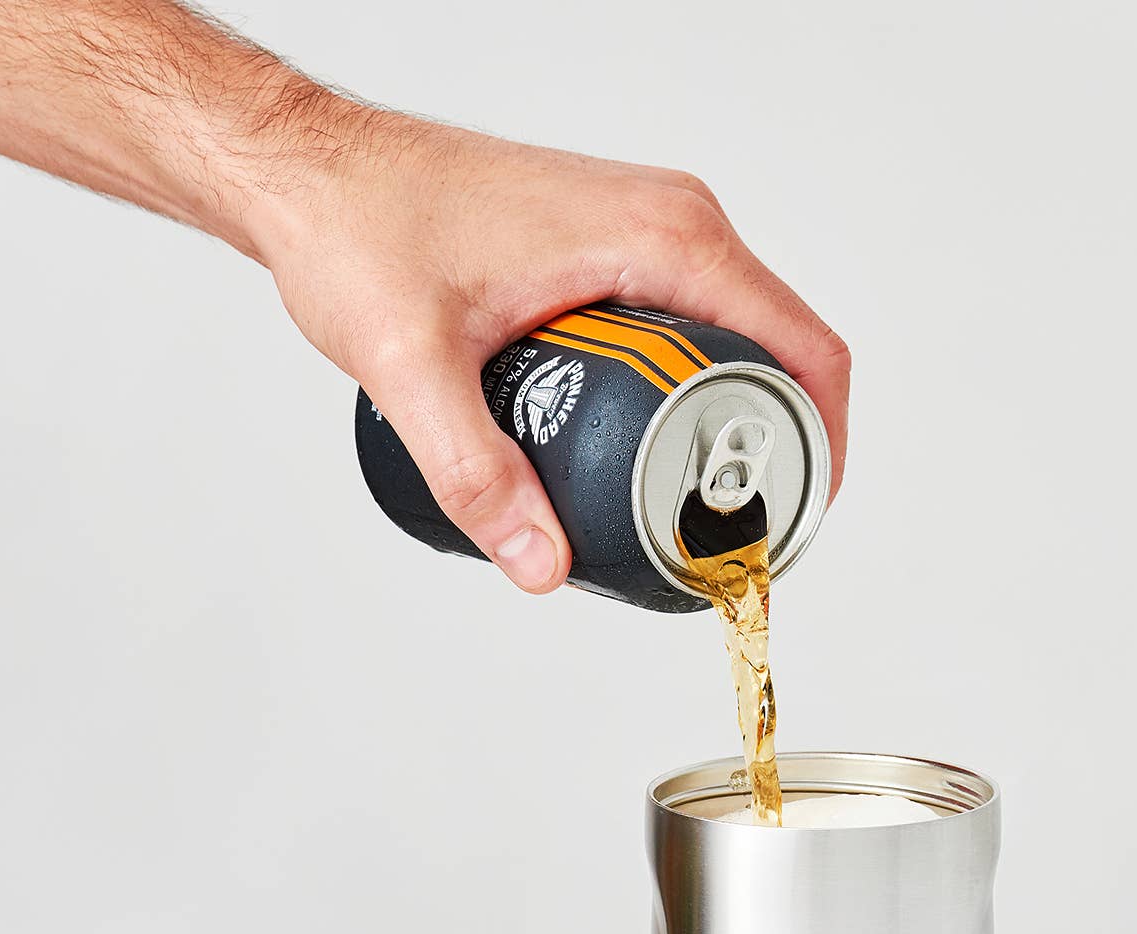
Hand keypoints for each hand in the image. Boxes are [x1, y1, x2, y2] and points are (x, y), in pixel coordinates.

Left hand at [249, 106, 850, 593]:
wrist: (313, 170)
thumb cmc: (358, 224)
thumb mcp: (412, 365)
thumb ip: (474, 472)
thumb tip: (541, 561)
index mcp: (659, 237)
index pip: (799, 347)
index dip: (823, 442)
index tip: (801, 514)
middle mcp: (670, 221)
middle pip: (781, 348)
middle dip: (779, 444)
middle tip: (739, 526)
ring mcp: (645, 228)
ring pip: (740, 335)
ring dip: (739, 418)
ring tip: (699, 498)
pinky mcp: (614, 245)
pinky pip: (696, 319)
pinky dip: (702, 386)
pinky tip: (656, 443)